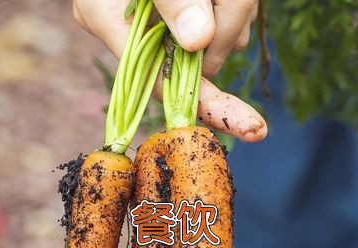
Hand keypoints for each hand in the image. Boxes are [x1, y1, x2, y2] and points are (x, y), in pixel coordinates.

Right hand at [73, 0, 266, 141]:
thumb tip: (198, 41)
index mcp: (108, 20)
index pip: (162, 83)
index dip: (208, 105)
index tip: (249, 126)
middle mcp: (133, 29)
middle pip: (201, 59)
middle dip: (229, 26)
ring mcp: (162, 22)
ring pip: (222, 38)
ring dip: (236, 7)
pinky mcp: (186, 12)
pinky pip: (227, 20)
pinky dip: (236, 3)